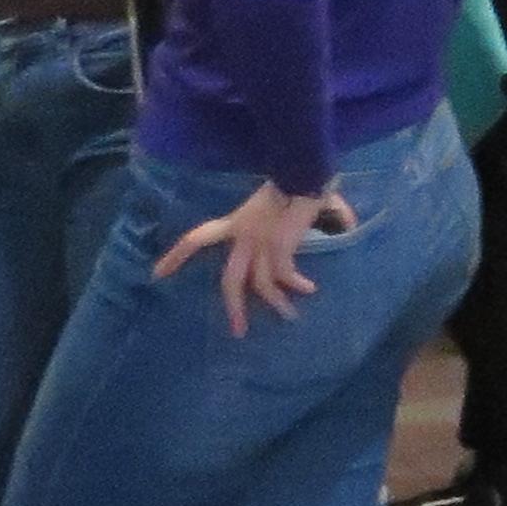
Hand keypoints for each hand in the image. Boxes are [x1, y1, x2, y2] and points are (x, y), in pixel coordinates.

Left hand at [157, 182, 353, 334]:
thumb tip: (348, 223)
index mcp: (237, 222)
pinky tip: (309, 289)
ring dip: (276, 304)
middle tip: (239, 332)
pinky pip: (283, 276)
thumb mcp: (287, 200)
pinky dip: (295, 285)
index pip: (198, 239)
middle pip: (230, 280)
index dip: (177, 256)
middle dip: (234, 308)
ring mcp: (260, 245)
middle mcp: (243, 237)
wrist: (301, 173)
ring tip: (289, 317)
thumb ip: (312, 214)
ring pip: (260, 285)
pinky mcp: (279, 248)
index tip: (158, 274)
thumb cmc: (298, 181)